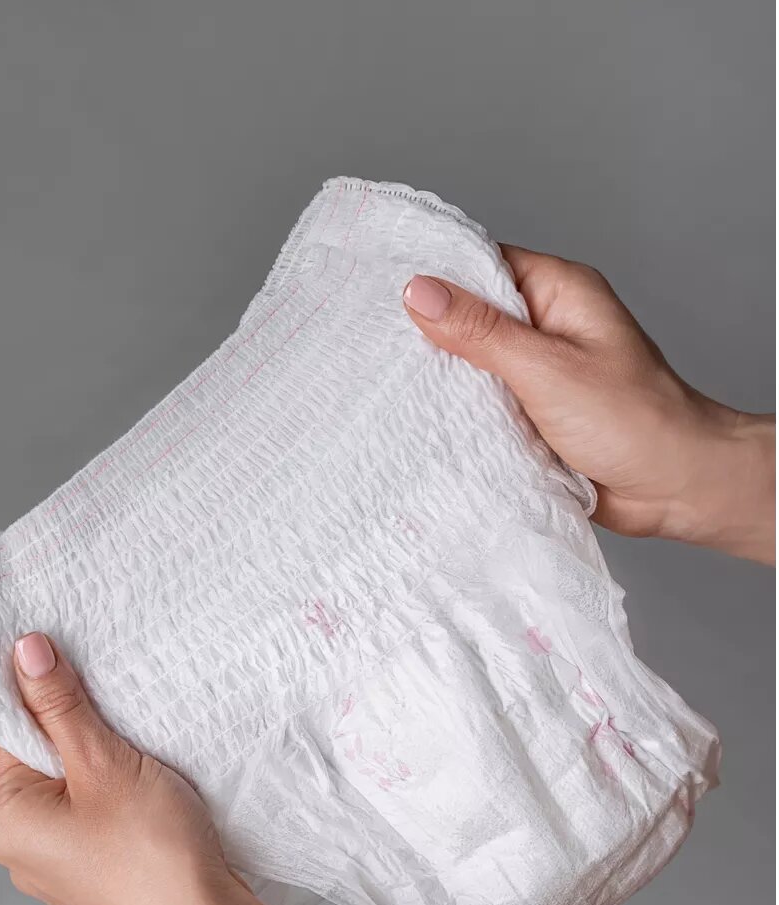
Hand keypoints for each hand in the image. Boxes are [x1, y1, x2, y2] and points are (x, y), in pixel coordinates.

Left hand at [0, 632, 247, 904]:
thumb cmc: (153, 856)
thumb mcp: (104, 763)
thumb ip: (62, 706)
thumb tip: (26, 653)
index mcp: (4, 819)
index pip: (15, 730)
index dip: (51, 694)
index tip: (85, 666)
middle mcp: (20, 846)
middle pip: (46, 756)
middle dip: (87, 728)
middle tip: (128, 716)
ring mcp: (59, 864)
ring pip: (78, 785)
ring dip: (111, 759)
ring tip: (147, 753)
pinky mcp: (96, 873)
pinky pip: (99, 813)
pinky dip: (124, 791)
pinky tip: (155, 787)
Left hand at [0, 638, 771, 904]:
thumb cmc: (203, 901)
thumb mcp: (133, 787)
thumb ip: (77, 716)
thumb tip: (35, 648)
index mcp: (44, 821)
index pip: (22, 716)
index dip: (48, 649)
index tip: (85, 580)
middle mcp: (85, 834)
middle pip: (81, 724)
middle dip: (107, 661)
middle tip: (146, 582)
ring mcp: (151, 841)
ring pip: (137, 742)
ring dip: (160, 688)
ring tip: (196, 613)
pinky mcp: (210, 843)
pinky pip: (181, 767)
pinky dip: (197, 722)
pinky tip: (239, 678)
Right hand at [403, 252, 774, 562]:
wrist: (677, 488)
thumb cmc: (634, 420)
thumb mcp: (546, 369)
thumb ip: (482, 333)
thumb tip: (421, 292)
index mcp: (559, 292)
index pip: (484, 265)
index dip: (436, 277)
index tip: (382, 292)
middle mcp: (547, 327)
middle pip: (473, 317)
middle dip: (432, 334)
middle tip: (378, 347)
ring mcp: (540, 373)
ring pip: (475, 366)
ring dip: (447, 382)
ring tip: (395, 387)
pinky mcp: (533, 416)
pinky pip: (485, 407)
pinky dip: (463, 416)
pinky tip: (429, 423)